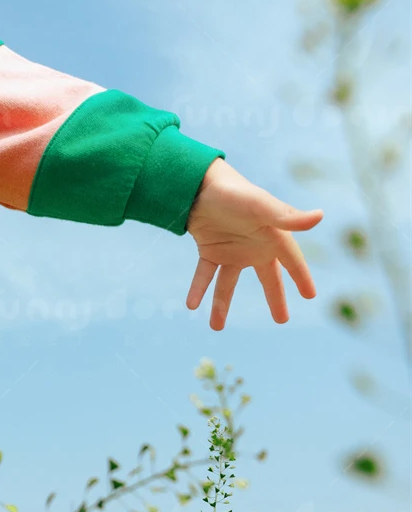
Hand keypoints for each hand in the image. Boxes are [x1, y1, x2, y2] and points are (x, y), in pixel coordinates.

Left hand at [185, 158, 321, 328]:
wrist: (199, 184)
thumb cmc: (235, 193)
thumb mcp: (262, 206)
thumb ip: (288, 217)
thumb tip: (320, 216)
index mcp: (272, 236)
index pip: (292, 262)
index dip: (301, 278)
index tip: (310, 295)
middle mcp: (253, 246)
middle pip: (267, 279)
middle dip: (275, 299)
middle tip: (282, 320)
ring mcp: (230, 250)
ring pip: (228, 284)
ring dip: (222, 305)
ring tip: (216, 327)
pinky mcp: (209, 250)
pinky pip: (204, 275)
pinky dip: (198, 289)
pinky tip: (191, 305)